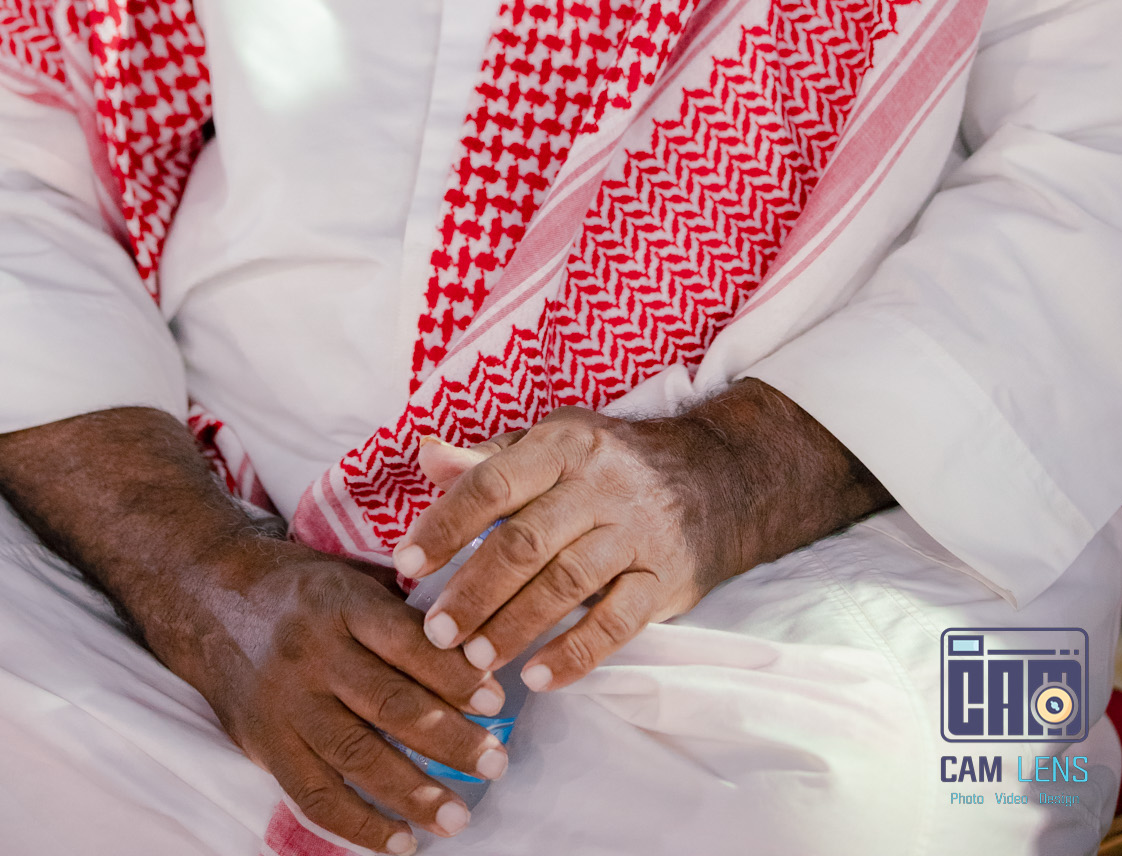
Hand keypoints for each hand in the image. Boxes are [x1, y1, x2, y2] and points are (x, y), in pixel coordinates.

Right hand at [0, 407, 509, 855]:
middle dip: (449, 741)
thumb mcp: (347, 575)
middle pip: (389, 705)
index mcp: (339, 602)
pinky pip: (314, 794)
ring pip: (356, 757)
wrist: (208, 596)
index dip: (453, 676)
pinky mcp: (264, 742)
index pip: (406, 644)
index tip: (496, 702)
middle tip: (495, 765)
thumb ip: (399, 611)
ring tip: (457, 817)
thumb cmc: (298, 586)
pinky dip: (360, 825)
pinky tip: (400, 842)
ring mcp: (284, 702)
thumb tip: (472, 650)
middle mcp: (312, 652)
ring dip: (413, 792)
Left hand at [392, 380, 890, 694]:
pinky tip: (539, 678)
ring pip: (567, 584)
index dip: (445, 525)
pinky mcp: (664, 579)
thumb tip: (424, 454)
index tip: (404, 566)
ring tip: (475, 663)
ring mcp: (635, 533)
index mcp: (561, 446)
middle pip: (526, 541)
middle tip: (435, 635)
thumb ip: (487, 459)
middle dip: (475, 590)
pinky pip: (617, 622)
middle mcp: (598, 485)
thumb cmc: (610, 462)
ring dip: (516, 626)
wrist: (717, 476)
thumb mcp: (552, 442)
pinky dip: (576, 653)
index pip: (492, 483)